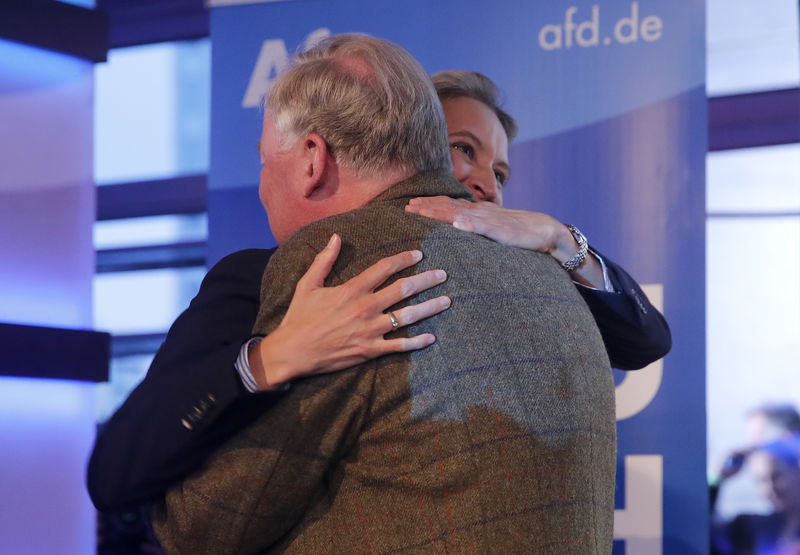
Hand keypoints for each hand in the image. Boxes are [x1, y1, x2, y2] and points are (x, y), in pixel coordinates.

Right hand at [250, 234, 450, 389]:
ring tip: (446, 300)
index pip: (384, 269)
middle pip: (403, 289)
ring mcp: (369, 330)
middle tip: (442, 274)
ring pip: (407, 317)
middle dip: (426, 280)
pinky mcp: (369, 350)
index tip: (418, 255)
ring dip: (429, 307)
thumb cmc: (299, 318)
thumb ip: (324, 260)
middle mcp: (365, 308)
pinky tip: (431, 337)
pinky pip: (399, 346)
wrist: (292, 352)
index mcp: (351, 290)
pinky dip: (416, 342)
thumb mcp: (308, 285)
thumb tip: (335, 237)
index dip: (403, 259)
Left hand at [405, 196, 605, 287]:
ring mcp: (490, 220)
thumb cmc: (518, 234)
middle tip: (406, 207)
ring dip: (439, 211)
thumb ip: (475, 230)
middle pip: (448, 206)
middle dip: (426, 206)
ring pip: (460, 213)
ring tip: (421, 211)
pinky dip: (469, 223)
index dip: (428, 204)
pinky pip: (483, 226)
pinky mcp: (502, 230)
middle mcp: (480, 212)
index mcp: (477, 213)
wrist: (546, 231)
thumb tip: (457, 233)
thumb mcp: (492, 231)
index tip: (409, 205)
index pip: (448, 205)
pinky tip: (457, 223)